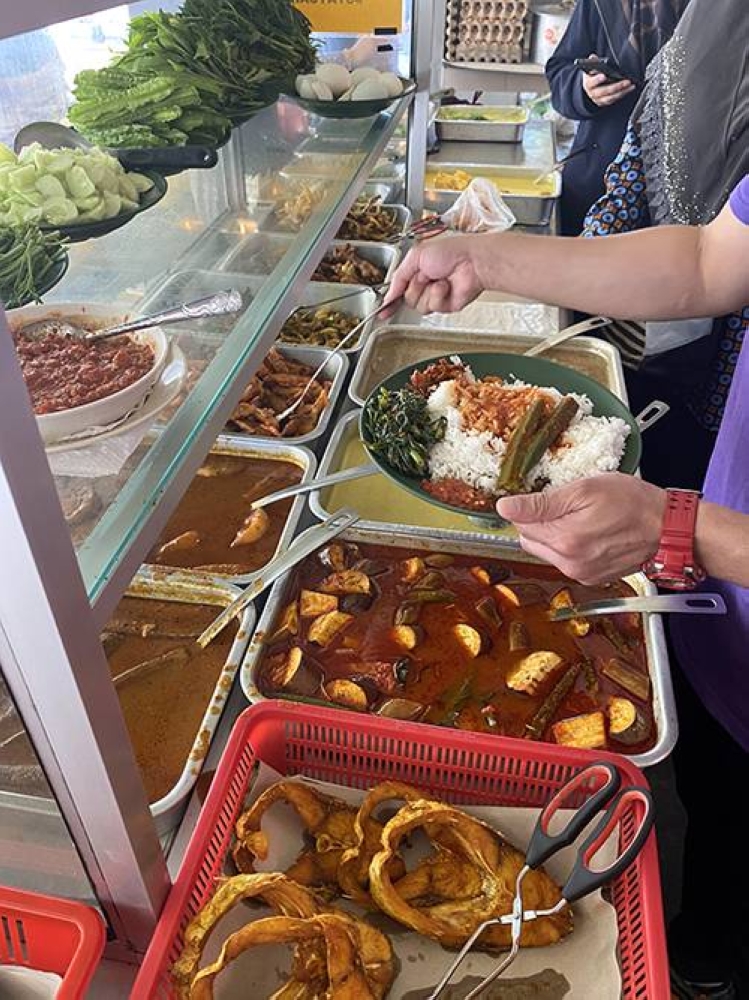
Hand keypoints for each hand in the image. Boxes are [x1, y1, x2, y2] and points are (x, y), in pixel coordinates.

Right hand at [381, 236, 483, 316]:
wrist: (472, 261)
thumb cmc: (450, 251)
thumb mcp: (416, 257)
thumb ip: (399, 276)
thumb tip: (389, 294)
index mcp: (417, 271)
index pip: (399, 289)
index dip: (391, 300)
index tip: (382, 311)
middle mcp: (425, 285)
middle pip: (407, 299)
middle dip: (414, 287)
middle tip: (425, 276)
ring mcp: (435, 296)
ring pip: (418, 306)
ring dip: (426, 291)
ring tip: (439, 279)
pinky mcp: (446, 306)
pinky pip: (432, 307)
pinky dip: (438, 296)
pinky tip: (446, 286)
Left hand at [496, 473, 665, 584]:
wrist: (670, 530)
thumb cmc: (635, 504)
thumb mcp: (585, 489)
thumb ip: (541, 502)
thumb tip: (505, 507)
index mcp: (564, 540)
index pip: (520, 523)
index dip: (530, 506)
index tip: (546, 496)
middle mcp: (568, 563)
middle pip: (530, 539)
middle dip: (541, 521)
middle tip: (569, 505)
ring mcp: (580, 573)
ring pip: (548, 550)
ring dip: (557, 534)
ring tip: (584, 518)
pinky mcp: (591, 578)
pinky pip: (567, 560)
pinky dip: (572, 546)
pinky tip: (592, 532)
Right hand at [581, 55, 635, 106]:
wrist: (592, 85)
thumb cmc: (593, 74)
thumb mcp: (592, 67)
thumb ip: (593, 62)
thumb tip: (592, 56)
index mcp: (588, 83)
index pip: (591, 82)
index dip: (597, 80)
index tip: (604, 76)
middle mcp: (592, 93)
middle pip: (604, 91)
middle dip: (616, 87)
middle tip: (626, 81)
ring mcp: (598, 99)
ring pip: (610, 97)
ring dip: (622, 91)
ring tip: (631, 85)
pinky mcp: (605, 102)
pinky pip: (614, 99)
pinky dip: (622, 94)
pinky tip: (630, 88)